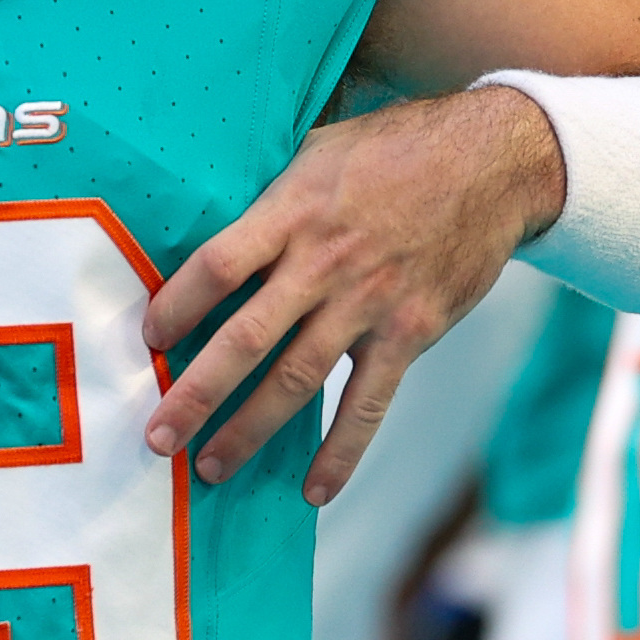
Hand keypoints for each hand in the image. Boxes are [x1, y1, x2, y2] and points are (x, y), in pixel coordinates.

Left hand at [139, 87, 559, 502]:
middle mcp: (324, 263)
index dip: (176, 305)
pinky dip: (341, 452)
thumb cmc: (395, 148)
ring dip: (249, 430)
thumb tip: (208, 217)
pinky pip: (368, 403)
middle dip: (195, 393)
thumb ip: (270, 194)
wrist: (491, 161)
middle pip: (245, 338)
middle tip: (157, 435)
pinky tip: (313, 490)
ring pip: (296, 380)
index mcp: (292, 211)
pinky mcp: (410, 332)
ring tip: (209, 466)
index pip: (218, 266)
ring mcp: (369, 303)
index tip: (147, 337)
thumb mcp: (318, 148)